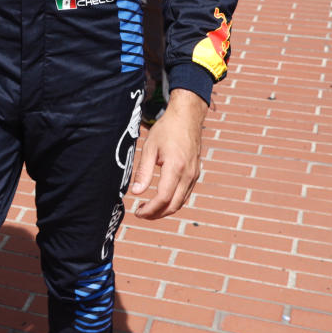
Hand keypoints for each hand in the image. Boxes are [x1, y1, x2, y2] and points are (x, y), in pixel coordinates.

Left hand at [130, 88, 208, 218]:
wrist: (187, 118)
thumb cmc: (166, 130)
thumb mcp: (149, 148)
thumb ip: (143, 171)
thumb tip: (136, 193)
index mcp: (176, 168)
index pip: (163, 198)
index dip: (150, 210)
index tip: (137, 212)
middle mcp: (188, 175)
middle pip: (174, 205)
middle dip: (156, 214)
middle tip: (141, 214)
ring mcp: (194, 175)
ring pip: (181, 202)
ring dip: (165, 210)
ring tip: (148, 209)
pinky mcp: (195, 174)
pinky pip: (185, 194)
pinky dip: (173, 201)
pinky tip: (161, 199)